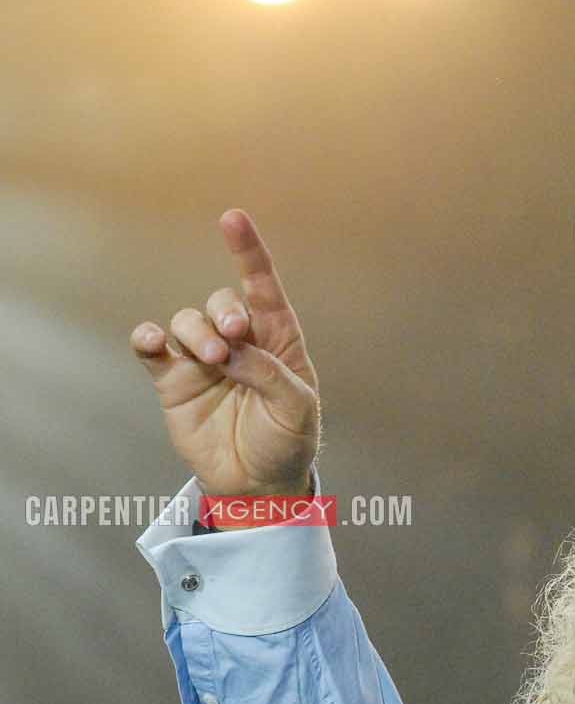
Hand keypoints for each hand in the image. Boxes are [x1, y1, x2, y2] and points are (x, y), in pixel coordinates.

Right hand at [129, 209, 319, 495]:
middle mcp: (239, 342)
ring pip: (187, 320)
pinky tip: (153, 342)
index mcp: (277, 340)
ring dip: (196, 332)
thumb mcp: (297, 409)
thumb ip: (269, 372)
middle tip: (234, 337)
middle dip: (225, 310)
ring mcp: (203, 359)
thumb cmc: (286, 442)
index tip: (232, 219)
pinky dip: (148, 338)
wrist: (257, 484)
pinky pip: (152, 348)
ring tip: (213, 361)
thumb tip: (231, 349)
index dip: (248, 252)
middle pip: (221, 301)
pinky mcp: (174, 381)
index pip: (263, 288)